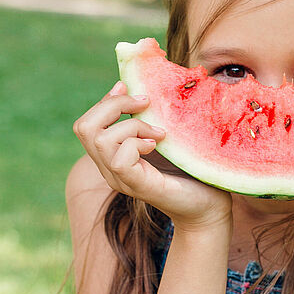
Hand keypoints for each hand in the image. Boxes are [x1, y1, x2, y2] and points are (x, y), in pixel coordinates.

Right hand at [73, 81, 231, 231]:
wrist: (209, 206)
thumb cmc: (191, 171)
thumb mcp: (166, 138)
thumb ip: (150, 120)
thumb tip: (141, 90)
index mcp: (113, 155)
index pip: (87, 124)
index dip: (104, 101)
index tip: (126, 86)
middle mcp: (109, 168)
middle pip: (84, 127)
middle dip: (112, 105)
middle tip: (145, 103)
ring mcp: (120, 179)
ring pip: (99, 140)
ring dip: (131, 125)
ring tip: (159, 132)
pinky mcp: (137, 186)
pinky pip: (119, 158)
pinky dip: (137, 143)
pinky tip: (157, 145)